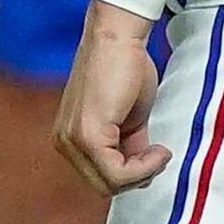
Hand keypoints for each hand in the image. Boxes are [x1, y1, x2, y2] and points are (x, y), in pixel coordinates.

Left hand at [52, 0, 172, 195]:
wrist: (118, 38)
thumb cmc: (125, 69)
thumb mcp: (128, 119)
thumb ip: (128, 146)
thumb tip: (141, 172)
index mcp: (70, 138)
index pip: (101, 178)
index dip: (133, 174)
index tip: (154, 154)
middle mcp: (65, 141)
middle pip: (105, 186)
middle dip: (138, 176)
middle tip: (158, 155)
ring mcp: (73, 139)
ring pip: (112, 183)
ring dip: (143, 172)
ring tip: (159, 150)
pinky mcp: (88, 134)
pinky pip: (117, 172)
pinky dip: (144, 167)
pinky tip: (158, 149)